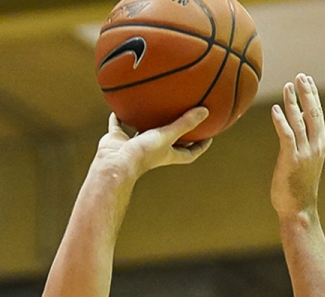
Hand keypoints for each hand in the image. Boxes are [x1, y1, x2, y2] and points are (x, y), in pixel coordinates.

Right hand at [93, 108, 211, 178]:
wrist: (116, 163)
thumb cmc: (143, 153)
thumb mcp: (168, 136)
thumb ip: (185, 123)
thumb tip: (205, 111)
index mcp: (167, 154)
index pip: (189, 154)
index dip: (200, 147)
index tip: (208, 137)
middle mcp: (153, 150)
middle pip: (168, 143)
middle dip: (176, 134)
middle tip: (185, 119)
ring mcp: (135, 145)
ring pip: (144, 132)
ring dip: (148, 122)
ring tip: (154, 108)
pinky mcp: (118, 139)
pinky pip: (119, 125)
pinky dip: (119, 117)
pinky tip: (120, 106)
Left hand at [271, 73, 324, 218]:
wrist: (299, 210)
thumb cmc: (298, 187)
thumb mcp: (303, 160)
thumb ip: (302, 141)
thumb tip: (297, 121)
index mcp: (320, 145)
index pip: (318, 115)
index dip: (313, 97)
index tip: (307, 81)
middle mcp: (315, 146)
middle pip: (313, 113)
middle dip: (307, 93)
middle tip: (300, 76)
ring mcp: (304, 153)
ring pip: (300, 121)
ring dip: (293, 102)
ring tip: (287, 86)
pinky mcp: (291, 160)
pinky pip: (287, 136)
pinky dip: (282, 121)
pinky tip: (276, 109)